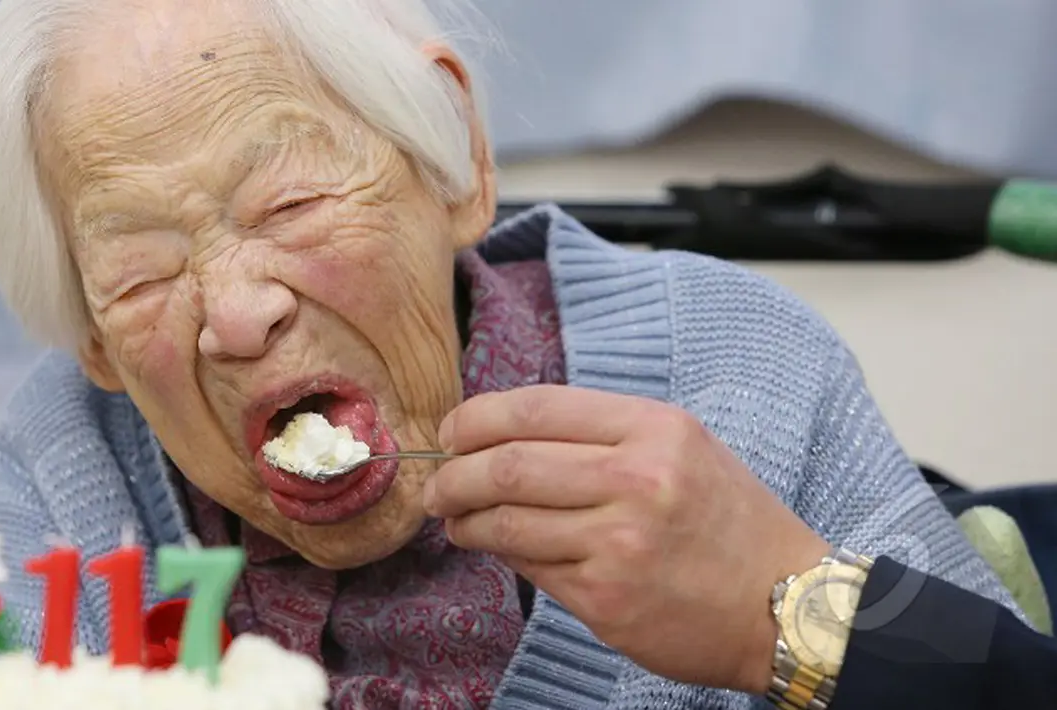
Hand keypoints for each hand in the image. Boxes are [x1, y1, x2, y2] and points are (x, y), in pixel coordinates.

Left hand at [423, 385, 830, 692]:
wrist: (781, 603)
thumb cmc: (726, 520)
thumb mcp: (681, 447)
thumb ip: (600, 434)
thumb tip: (501, 436)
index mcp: (654, 429)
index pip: (534, 408)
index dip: (475, 419)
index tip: (451, 433)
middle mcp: (637, 480)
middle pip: (507, 464)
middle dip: (452, 474)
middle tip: (435, 485)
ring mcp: (620, 543)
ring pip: (506, 520)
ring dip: (464, 519)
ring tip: (454, 519)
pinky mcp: (607, 598)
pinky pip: (529, 566)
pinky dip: (501, 552)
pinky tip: (494, 546)